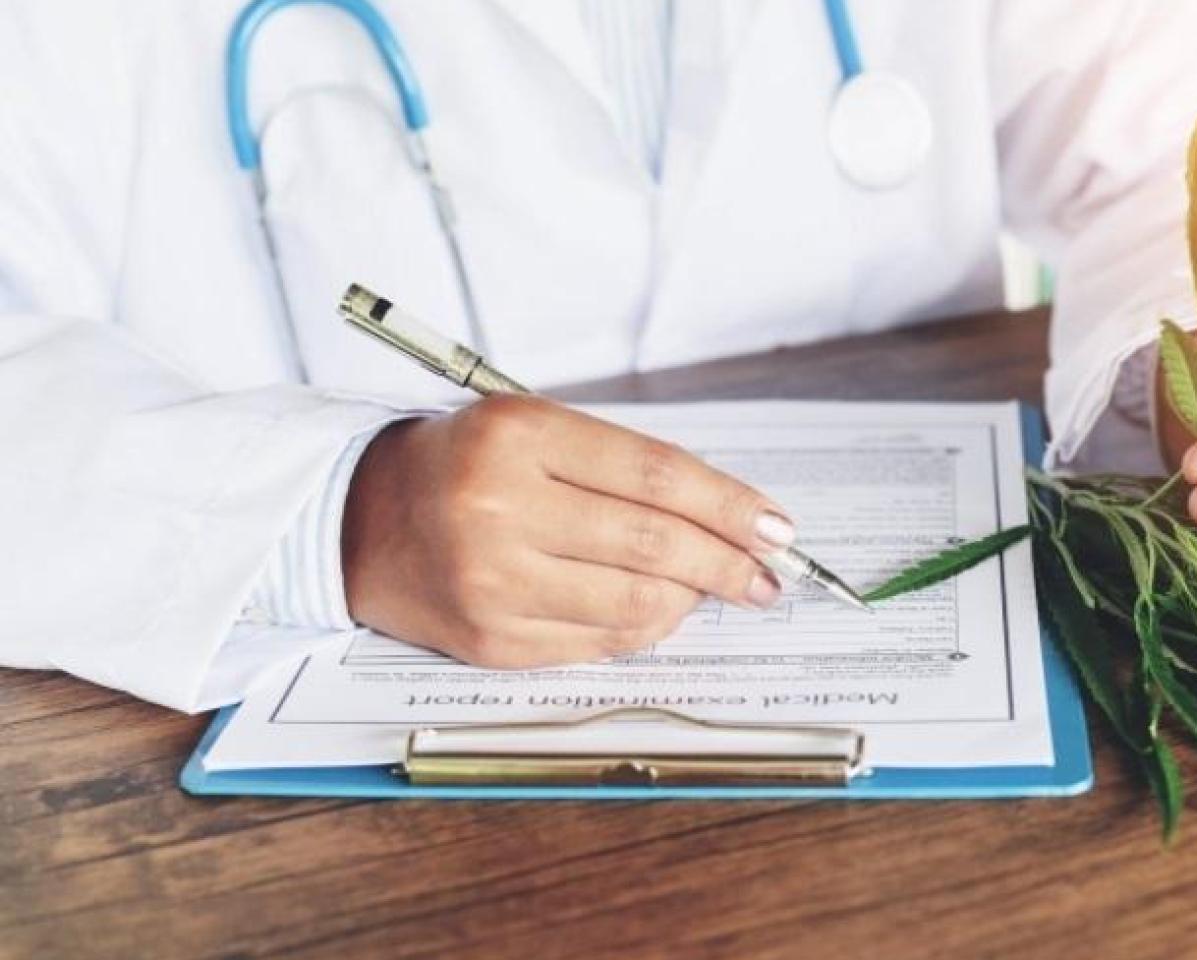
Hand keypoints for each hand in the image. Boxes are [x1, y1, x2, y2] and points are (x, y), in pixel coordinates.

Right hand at [341, 395, 789, 667]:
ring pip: (635, 603)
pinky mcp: (489, 640)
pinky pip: (598, 643)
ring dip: (691, 599)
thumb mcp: (534, 429)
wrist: (357, 520)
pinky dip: (645, 628)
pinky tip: (659, 611)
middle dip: (727, 562)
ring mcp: (491, 582)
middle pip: (653, 543)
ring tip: (711, 588)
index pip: (656, 475)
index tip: (776, 527)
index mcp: (516, 436)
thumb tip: (731, 521)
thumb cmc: (465, 465)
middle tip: (766, 573)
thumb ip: (623, 466)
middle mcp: (498, 509)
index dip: (730, 505)